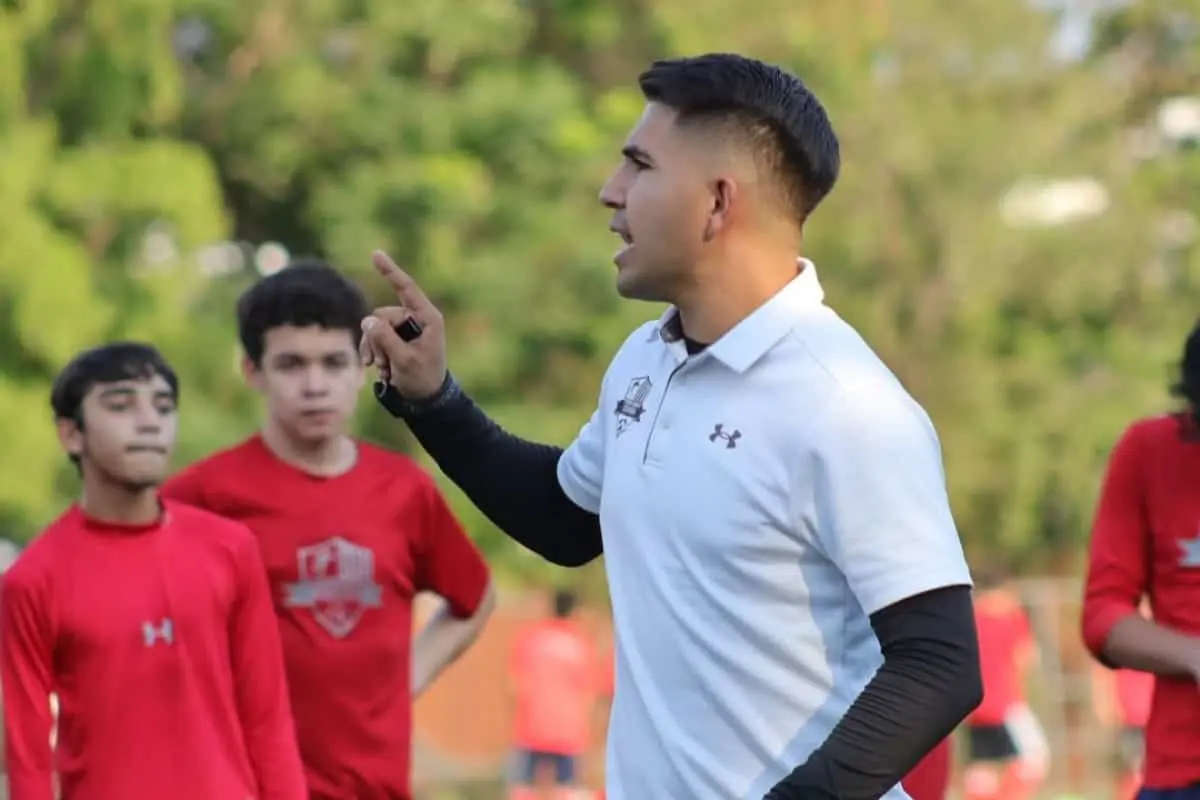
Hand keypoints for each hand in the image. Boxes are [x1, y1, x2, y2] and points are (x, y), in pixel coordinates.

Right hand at [360, 250, 447, 399]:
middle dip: (377, 339)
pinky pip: (375, 336)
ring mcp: (406, 328)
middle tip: (382, 364)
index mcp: (428, 318)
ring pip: (375, 327)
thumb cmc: (422, 379)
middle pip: (383, 315)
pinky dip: (374, 352)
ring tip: (383, 369)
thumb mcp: (403, 360)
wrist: (427, 399)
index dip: (390, 271)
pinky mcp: (397, 338)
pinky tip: (380, 369)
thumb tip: (367, 319)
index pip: (406, 288)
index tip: (376, 254)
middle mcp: (417, 319)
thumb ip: (385, 338)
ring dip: (375, 349)